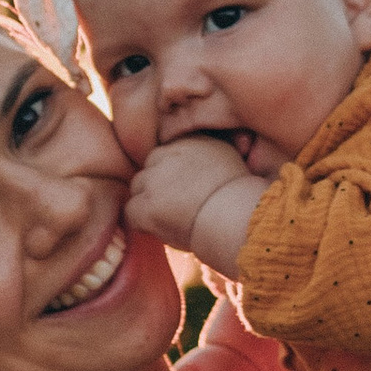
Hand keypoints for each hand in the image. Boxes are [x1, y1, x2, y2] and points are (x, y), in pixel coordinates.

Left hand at [126, 134, 256, 257]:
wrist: (236, 222)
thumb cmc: (240, 200)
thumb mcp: (230, 162)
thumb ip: (207, 156)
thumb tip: (196, 164)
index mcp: (191, 142)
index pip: (167, 153)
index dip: (174, 174)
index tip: (186, 189)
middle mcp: (169, 154)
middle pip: (150, 168)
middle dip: (158, 186)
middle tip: (177, 206)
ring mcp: (154, 179)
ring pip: (138, 188)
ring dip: (148, 203)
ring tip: (172, 219)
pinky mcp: (145, 204)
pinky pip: (131, 212)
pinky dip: (142, 223)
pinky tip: (162, 229)